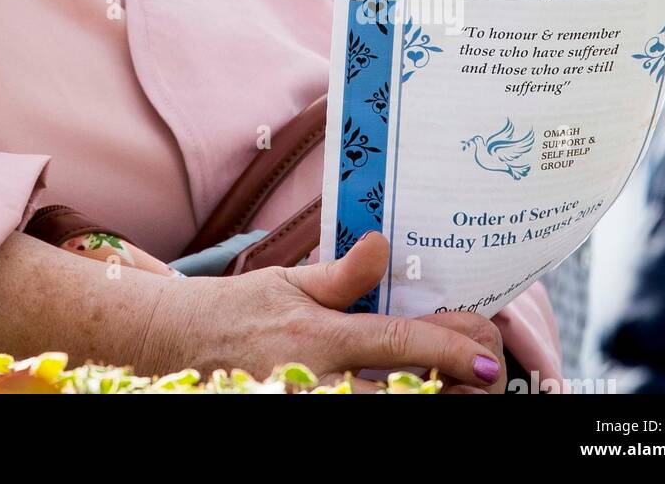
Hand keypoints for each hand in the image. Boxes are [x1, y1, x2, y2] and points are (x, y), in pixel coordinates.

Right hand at [134, 231, 506, 390]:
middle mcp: (318, 377)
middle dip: (452, 385)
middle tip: (486, 375)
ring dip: (428, 397)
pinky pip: (357, 413)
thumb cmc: (239, 310)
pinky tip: (413, 391)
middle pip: (404, 391)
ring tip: (460, 387)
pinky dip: (389, 401)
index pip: (396, 342)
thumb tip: (384, 246)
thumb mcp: (288, 281)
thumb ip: (342, 274)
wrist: (178, 344)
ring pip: (385, 409)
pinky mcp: (301, 416)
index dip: (447, 348)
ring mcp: (309, 403)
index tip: (485, 352)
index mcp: (318, 332)